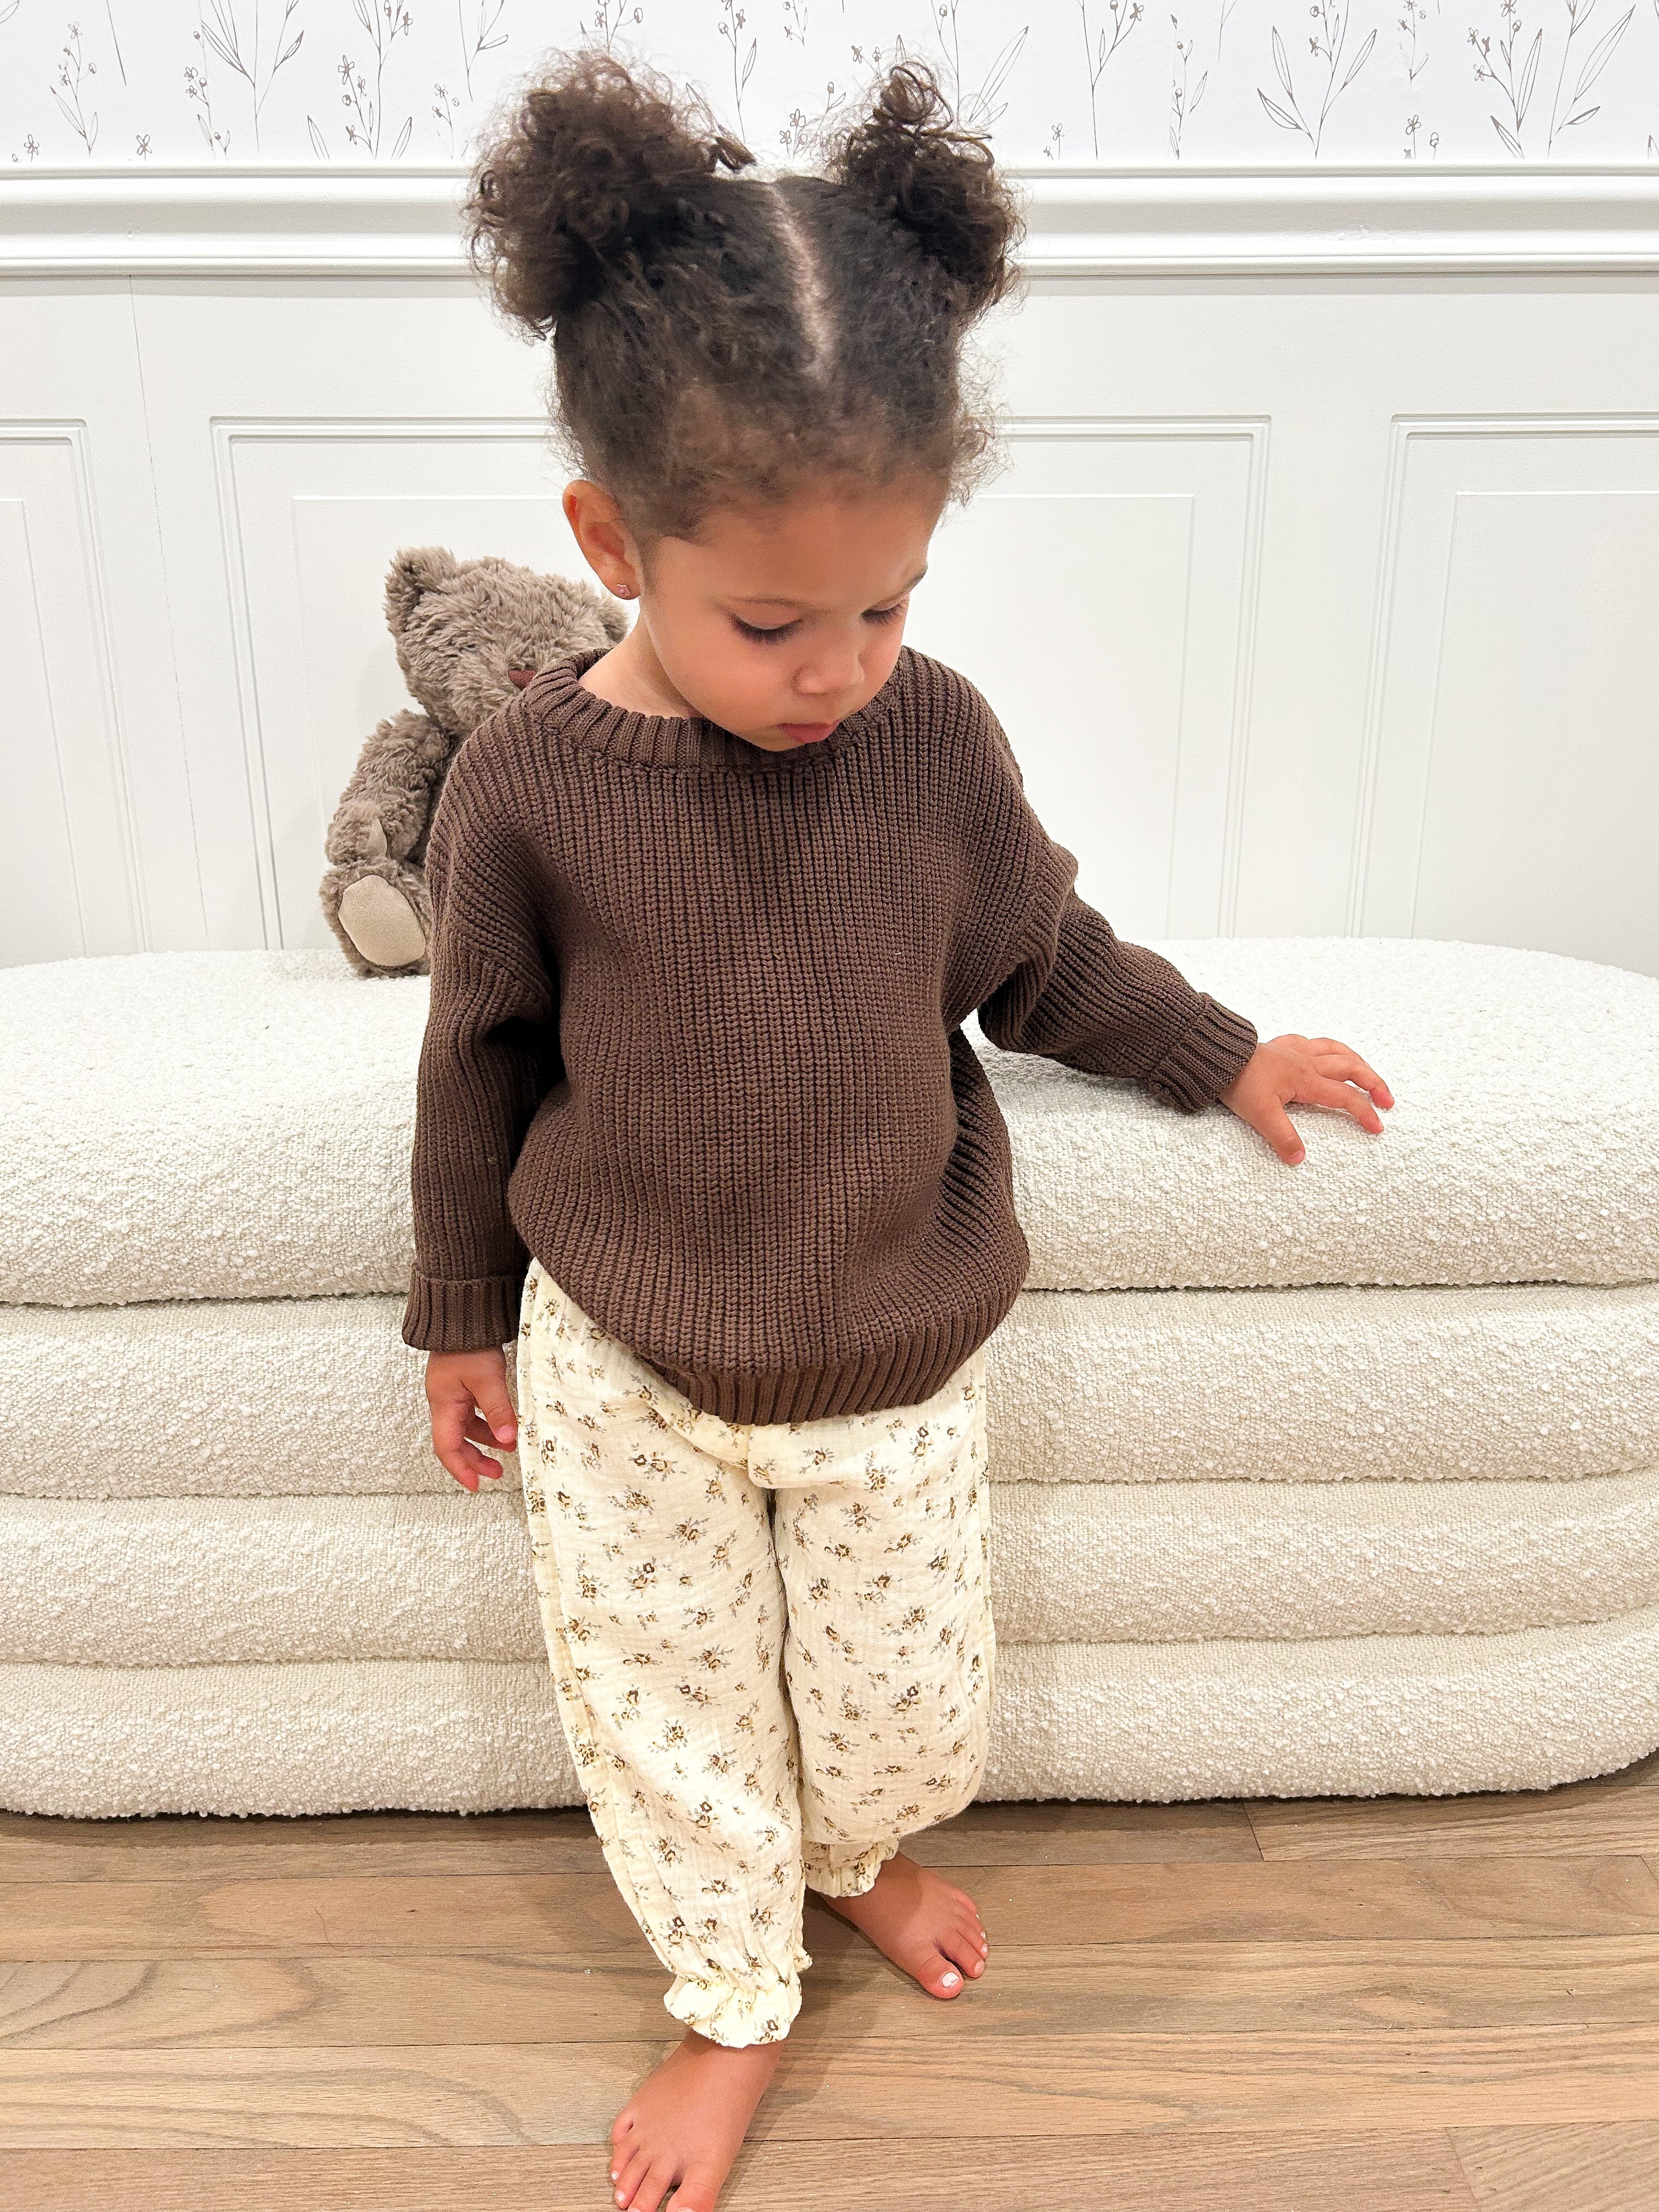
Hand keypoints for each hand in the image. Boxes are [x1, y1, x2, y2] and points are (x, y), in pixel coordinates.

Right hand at [426, 1346, 516, 1490]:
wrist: (461, 1312)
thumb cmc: (467, 1341)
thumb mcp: (487, 1378)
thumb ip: (498, 1409)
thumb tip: (508, 1438)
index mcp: (443, 1404)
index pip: (447, 1447)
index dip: (460, 1469)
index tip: (475, 1485)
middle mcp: (444, 1401)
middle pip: (455, 1441)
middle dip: (474, 1460)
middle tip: (495, 1473)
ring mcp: (452, 1392)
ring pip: (466, 1426)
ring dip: (485, 1440)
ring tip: (508, 1447)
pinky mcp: (461, 1383)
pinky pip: (472, 1411)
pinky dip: (487, 1422)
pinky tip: (503, 1423)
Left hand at [1218, 1033, 1393, 1165]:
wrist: (1216, 1055)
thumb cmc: (1237, 1082)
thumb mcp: (1260, 1115)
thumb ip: (1282, 1137)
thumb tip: (1299, 1158)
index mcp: (1306, 1080)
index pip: (1344, 1097)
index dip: (1364, 1112)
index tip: (1378, 1127)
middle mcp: (1306, 1063)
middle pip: (1351, 1068)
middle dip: (1373, 1083)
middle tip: (1387, 1100)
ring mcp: (1295, 1052)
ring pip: (1336, 1050)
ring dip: (1356, 1061)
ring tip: (1368, 1072)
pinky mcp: (1281, 1046)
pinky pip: (1310, 1041)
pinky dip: (1325, 1047)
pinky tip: (1324, 1052)